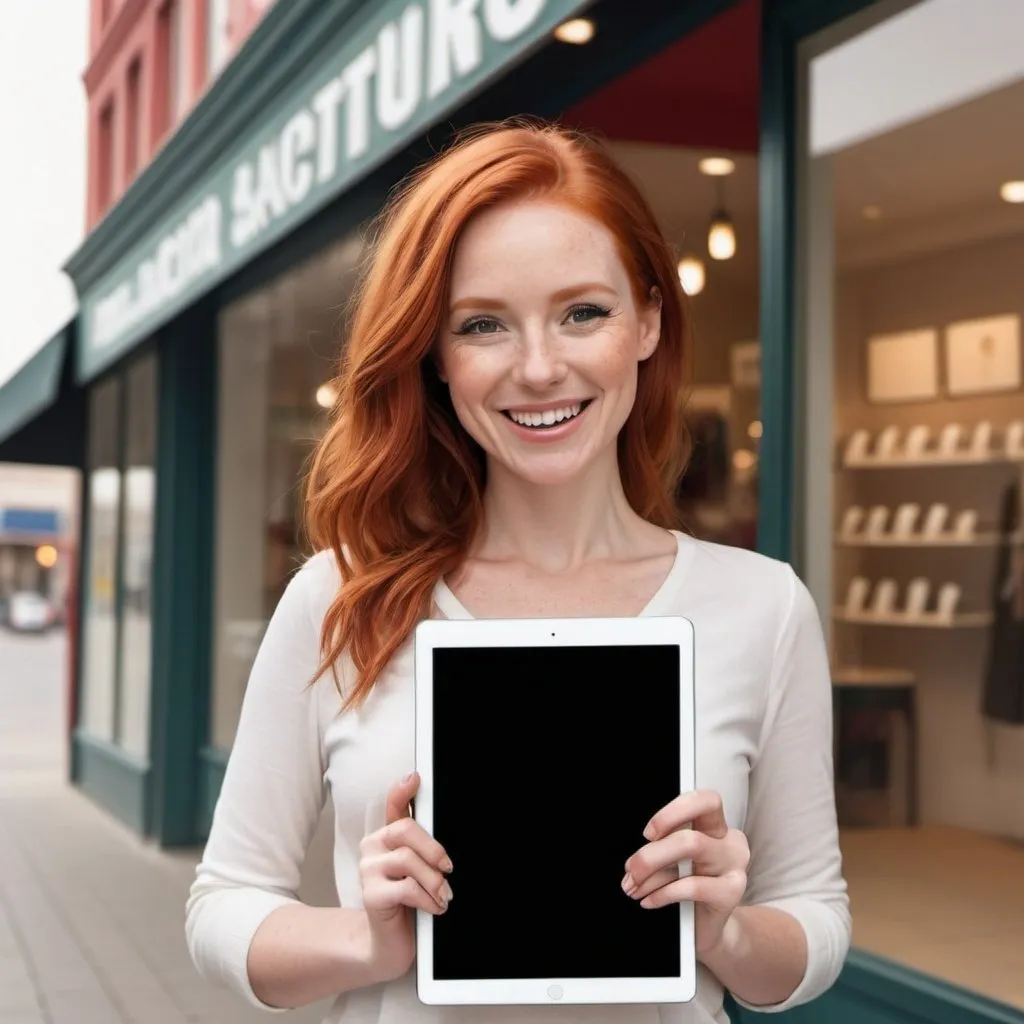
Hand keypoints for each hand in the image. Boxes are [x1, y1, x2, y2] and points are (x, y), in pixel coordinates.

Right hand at [358, 772, 452, 982]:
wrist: (387, 945)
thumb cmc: (406, 904)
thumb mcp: (417, 871)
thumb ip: (423, 848)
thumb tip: (439, 828)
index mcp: (385, 838)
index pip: (393, 807)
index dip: (402, 790)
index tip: (415, 777)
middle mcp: (372, 848)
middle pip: (405, 830)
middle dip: (433, 849)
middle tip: (448, 868)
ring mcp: (367, 871)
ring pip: (408, 860)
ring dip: (434, 881)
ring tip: (442, 897)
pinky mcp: (370, 895)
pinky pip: (406, 887)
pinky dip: (427, 898)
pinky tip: (433, 907)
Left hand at [621, 790, 749, 957]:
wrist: (708, 928)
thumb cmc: (690, 887)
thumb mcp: (674, 862)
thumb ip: (662, 851)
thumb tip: (634, 862)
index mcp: (715, 827)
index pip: (704, 801)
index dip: (674, 812)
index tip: (648, 833)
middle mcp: (730, 842)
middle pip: (691, 832)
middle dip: (652, 852)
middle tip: (631, 868)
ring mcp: (734, 866)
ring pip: (690, 849)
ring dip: (652, 870)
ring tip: (634, 886)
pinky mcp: (732, 891)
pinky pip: (691, 886)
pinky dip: (662, 893)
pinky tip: (649, 900)